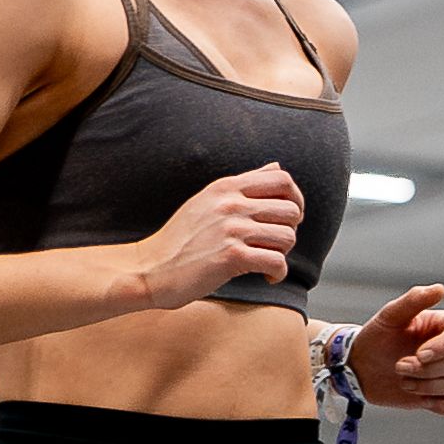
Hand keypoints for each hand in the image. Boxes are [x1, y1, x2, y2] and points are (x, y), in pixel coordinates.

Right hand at [126, 163, 306, 308]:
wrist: (149, 269)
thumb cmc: (178, 241)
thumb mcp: (207, 201)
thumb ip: (243, 185)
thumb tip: (276, 166)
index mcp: (226, 187)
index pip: (281, 178)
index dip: (295, 198)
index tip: (287, 217)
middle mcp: (231, 204)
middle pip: (291, 209)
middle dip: (289, 230)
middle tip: (274, 244)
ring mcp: (231, 229)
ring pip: (288, 237)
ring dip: (283, 253)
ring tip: (266, 260)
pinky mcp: (231, 257)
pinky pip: (277, 262)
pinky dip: (278, 273)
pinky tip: (266, 277)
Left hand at [349, 282, 443, 412]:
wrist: (363, 367)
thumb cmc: (377, 337)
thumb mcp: (390, 316)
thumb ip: (414, 301)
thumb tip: (440, 289)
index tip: (419, 354)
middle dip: (428, 370)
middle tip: (399, 367)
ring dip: (431, 387)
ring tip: (405, 381)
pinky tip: (424, 400)